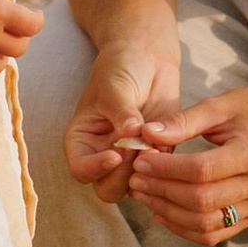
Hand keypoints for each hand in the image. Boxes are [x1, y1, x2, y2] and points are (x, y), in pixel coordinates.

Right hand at [63, 44, 180, 201]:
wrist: (147, 58)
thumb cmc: (120, 69)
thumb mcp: (114, 87)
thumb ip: (121, 112)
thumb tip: (131, 133)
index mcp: (82, 141)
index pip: (81, 170)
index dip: (96, 168)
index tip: (115, 155)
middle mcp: (102, 154)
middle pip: (107, 188)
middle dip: (124, 175)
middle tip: (139, 150)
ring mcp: (129, 157)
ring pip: (134, 186)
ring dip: (147, 171)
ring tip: (154, 144)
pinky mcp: (154, 154)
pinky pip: (160, 172)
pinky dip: (165, 162)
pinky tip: (166, 141)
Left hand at [127, 79, 247, 243]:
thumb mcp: (220, 105)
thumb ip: (183, 121)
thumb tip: (145, 134)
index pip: (201, 171)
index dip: (166, 169)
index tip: (141, 160)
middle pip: (200, 201)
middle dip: (161, 192)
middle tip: (135, 180)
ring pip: (205, 224)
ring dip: (168, 213)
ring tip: (143, 196)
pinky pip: (214, 234)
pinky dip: (184, 229)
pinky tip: (162, 212)